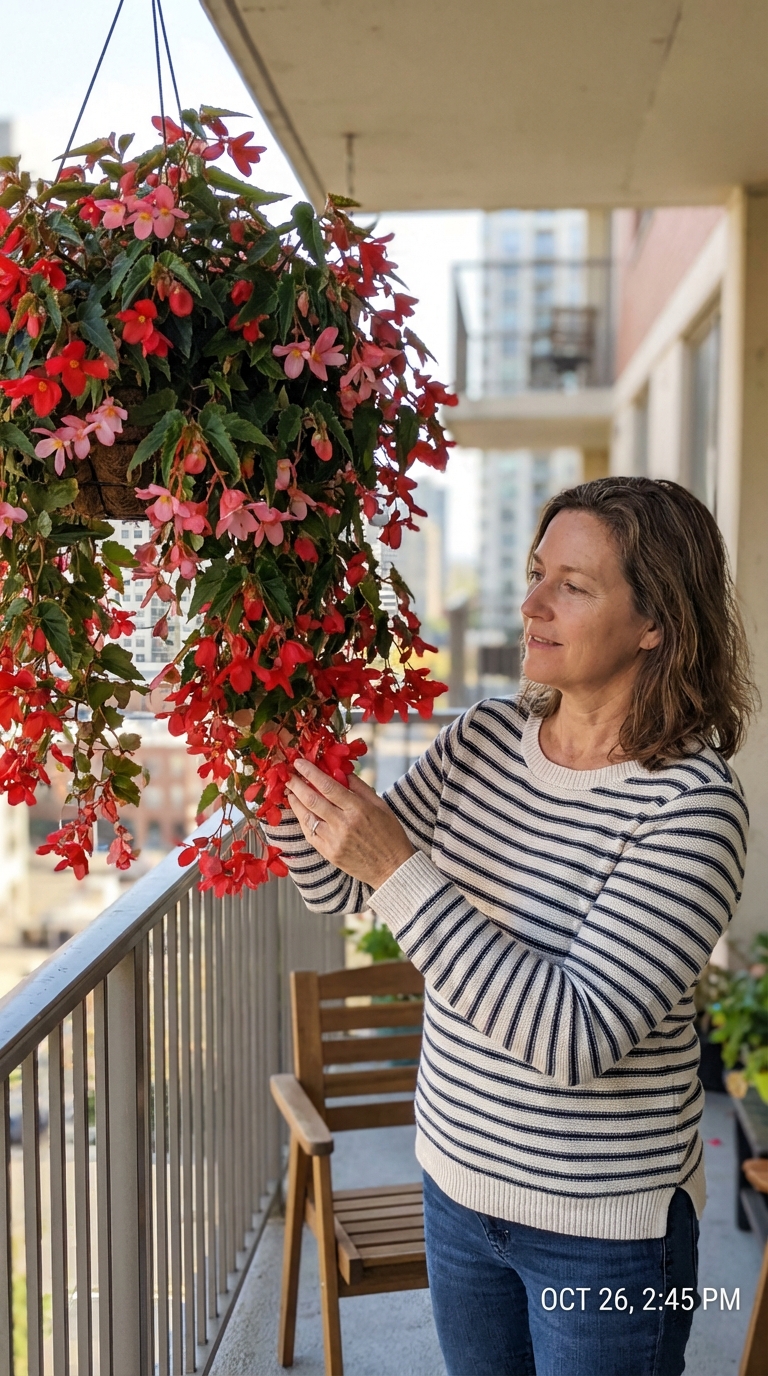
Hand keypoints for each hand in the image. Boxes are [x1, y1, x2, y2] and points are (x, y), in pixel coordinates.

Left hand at [285, 758, 414, 889]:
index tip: (299, 762)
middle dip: (297, 785)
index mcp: (358, 809)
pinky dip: (302, 820)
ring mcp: (334, 840)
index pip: (328, 786)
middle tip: (288, 775)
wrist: (393, 868)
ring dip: (295, 803)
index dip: (310, 772)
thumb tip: (340, 770)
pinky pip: (310, 834)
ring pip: (307, 817)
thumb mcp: (380, 805)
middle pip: (312, 800)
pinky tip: (300, 812)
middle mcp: (343, 824)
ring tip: (290, 792)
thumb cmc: (389, 834)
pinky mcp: (329, 853)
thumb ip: (359, 787)